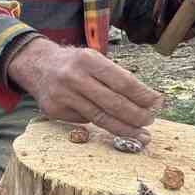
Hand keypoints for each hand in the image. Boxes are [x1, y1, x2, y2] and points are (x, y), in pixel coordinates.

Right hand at [6, 38, 163, 144]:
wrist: (36, 65)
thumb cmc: (74, 63)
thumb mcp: (93, 59)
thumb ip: (115, 77)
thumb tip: (146, 99)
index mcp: (89, 60)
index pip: (122, 81)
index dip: (143, 95)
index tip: (157, 103)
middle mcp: (74, 77)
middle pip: (113, 103)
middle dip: (136, 115)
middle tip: (149, 122)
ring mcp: (63, 95)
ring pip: (100, 118)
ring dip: (124, 128)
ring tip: (140, 135)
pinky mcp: (55, 111)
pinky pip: (84, 121)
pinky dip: (99, 123)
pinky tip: (111, 125)